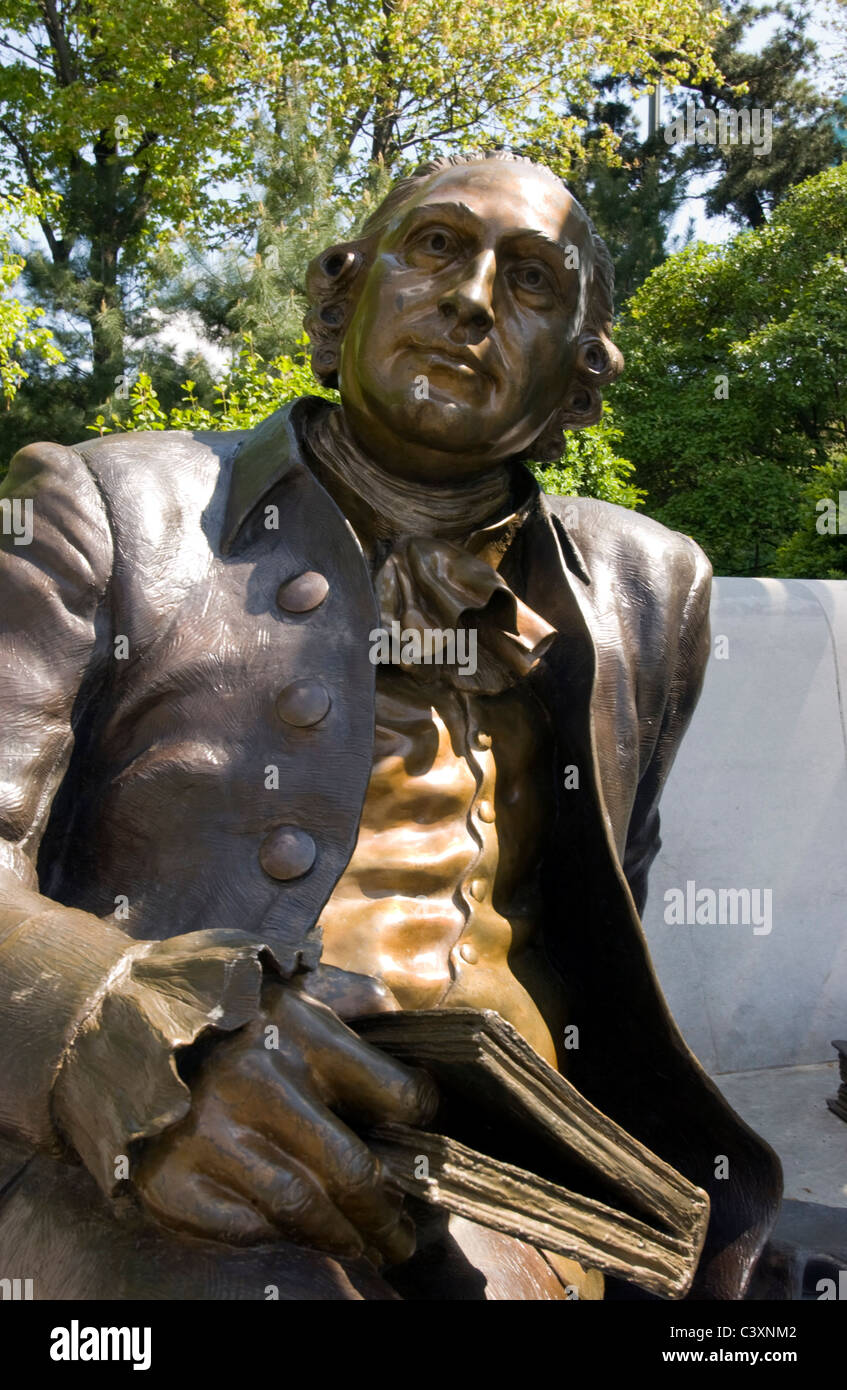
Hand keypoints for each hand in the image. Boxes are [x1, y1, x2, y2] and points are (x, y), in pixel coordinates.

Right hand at [132, 977, 435, 1262]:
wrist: (98, 1019)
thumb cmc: (208, 1000)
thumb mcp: (281, 977)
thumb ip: (347, 997)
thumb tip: (402, 1020)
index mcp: (297, 1029)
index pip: (395, 1094)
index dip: (422, 1120)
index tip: (426, 1138)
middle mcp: (257, 1083)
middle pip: (352, 1172)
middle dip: (388, 1214)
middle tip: (403, 1236)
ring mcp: (209, 1137)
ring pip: (302, 1210)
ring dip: (342, 1237)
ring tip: (362, 1244)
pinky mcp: (170, 1180)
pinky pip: (243, 1228)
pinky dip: (275, 1236)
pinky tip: (292, 1232)